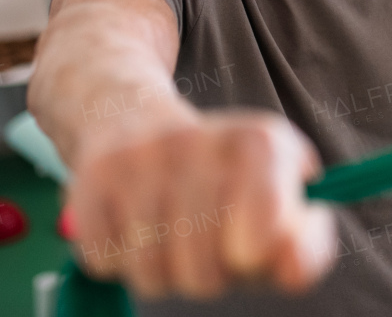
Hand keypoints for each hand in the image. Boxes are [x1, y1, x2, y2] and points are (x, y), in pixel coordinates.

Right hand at [67, 109, 335, 300]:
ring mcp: (138, 160)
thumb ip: (303, 242)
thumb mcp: (278, 194)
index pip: (264, 239)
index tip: (251, 244)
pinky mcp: (88, 181)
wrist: (132, 117)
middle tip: (207, 242)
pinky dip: (118, 259)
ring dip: (163, 272)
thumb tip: (293, 269)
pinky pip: (105, 262)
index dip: (256, 258)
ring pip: (152, 274)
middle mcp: (197, 141)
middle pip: (205, 273)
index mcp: (258, 141)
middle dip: (209, 274)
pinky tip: (132, 223)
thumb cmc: (223, 176)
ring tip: (171, 233)